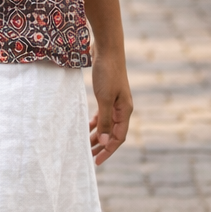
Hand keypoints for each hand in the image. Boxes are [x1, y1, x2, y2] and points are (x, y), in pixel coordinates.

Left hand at [89, 51, 132, 165]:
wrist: (107, 49)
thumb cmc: (107, 73)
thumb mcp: (104, 99)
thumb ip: (104, 120)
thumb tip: (103, 142)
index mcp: (125, 111)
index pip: (118, 138)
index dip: (108, 151)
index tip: (96, 161)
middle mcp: (123, 108)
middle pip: (112, 133)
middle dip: (101, 146)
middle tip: (89, 157)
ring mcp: (115, 101)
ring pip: (106, 124)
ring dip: (97, 135)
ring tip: (85, 145)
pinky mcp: (107, 94)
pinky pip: (102, 114)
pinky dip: (95, 122)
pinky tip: (86, 127)